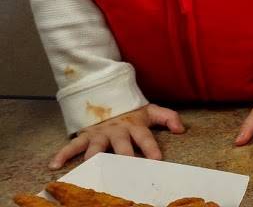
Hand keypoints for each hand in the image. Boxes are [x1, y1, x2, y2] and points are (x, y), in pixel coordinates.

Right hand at [50, 104, 184, 168]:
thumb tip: (181, 129)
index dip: (151, 148)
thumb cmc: (131, 112)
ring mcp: (99, 133)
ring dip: (94, 156)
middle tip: (126, 168)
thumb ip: (168, 117)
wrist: (108, 99)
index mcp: (134, 125)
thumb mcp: (151, 111)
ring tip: (92, 166)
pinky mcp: (85, 136)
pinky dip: (63, 154)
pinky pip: (72, 145)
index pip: (145, 137)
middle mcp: (117, 130)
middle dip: (124, 156)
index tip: (156, 159)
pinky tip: (54, 165)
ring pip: (96, 146)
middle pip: (120, 144)